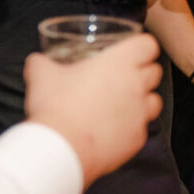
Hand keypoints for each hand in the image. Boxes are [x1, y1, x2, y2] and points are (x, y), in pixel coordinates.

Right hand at [23, 34, 164, 187]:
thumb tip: (38, 60)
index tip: (131, 51)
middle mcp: (137, 86)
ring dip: (142, 100)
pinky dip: (131, 126)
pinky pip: (141, 128)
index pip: (148, 45)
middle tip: (122, 76)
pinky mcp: (138, 138)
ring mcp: (141, 114)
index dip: (141, 46)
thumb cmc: (55, 106)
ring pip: (154, 101)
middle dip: (143, 72)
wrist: (62, 147)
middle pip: (155, 72)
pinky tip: (112, 129)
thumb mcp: (41, 74)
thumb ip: (42, 62)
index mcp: (120, 63)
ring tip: (121, 103)